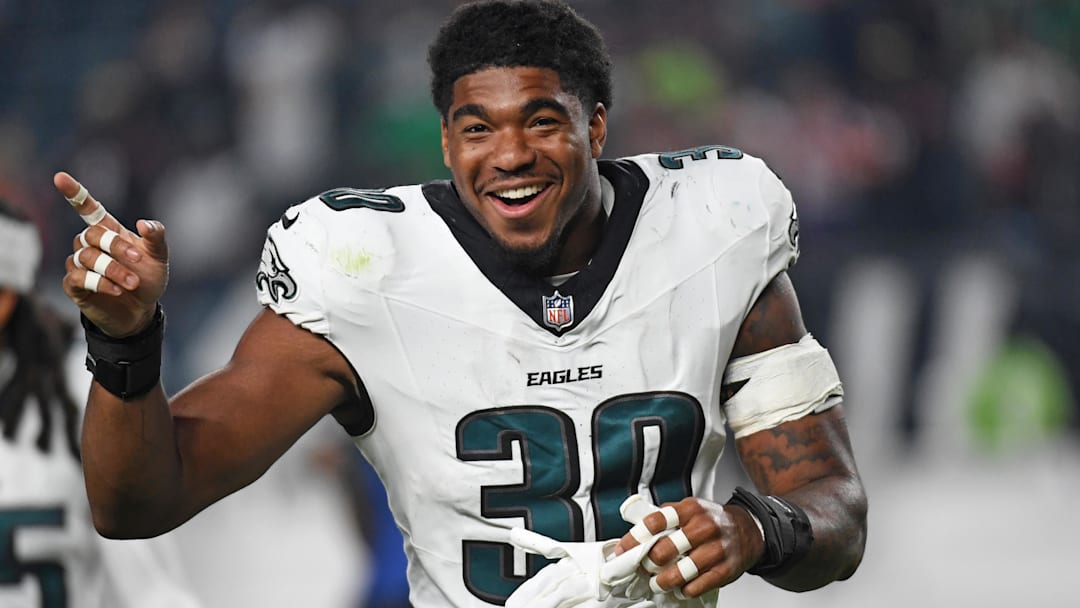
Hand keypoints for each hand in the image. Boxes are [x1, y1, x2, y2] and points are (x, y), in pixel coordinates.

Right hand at [54, 172, 168, 336]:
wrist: (142, 311)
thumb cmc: (148, 279)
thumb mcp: (159, 257)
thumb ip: (156, 237)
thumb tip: (144, 223)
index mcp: (109, 232)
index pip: (87, 208)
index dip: (74, 193)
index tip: (59, 177)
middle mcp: (90, 245)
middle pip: (92, 235)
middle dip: (116, 246)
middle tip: (138, 260)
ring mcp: (80, 264)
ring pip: (86, 257)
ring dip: (113, 270)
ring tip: (133, 283)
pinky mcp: (75, 285)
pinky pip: (78, 277)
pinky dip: (100, 282)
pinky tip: (118, 290)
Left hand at [613, 497, 764, 597]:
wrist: (749, 530)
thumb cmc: (713, 521)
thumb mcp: (689, 509)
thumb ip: (664, 517)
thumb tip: (634, 528)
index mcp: (690, 509)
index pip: (656, 521)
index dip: (635, 538)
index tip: (623, 550)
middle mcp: (704, 527)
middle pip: (665, 549)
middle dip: (649, 563)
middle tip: (643, 568)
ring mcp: (716, 549)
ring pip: (681, 571)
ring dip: (663, 581)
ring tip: (657, 582)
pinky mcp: (725, 569)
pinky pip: (697, 586)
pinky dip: (685, 590)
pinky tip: (681, 587)